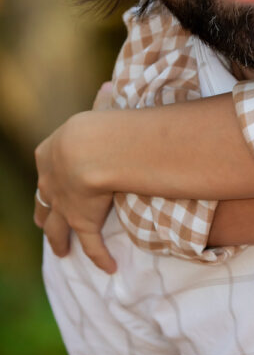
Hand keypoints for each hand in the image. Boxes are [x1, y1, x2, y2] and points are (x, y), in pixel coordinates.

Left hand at [34, 110, 117, 273]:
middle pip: (42, 203)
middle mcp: (50, 183)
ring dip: (58, 240)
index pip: (46, 170)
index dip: (50, 179)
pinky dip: (100, 257)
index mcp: (49, 155)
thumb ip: (102, 103)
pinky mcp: (82, 222)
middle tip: (44, 223)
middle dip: (44, 213)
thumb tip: (107, 86)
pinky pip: (92, 245)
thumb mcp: (96, 110)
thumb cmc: (96, 125)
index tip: (53, 184)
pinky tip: (109, 268)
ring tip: (61, 251)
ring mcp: (64, 206)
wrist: (91, 150)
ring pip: (55, 228)